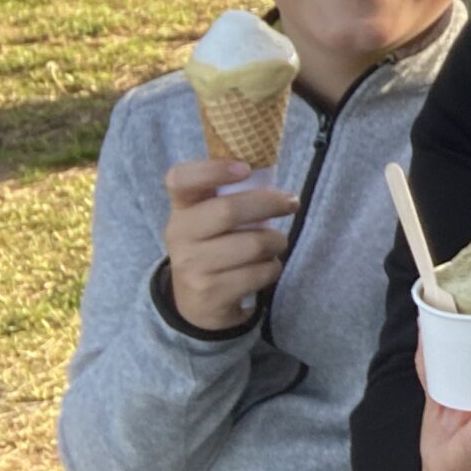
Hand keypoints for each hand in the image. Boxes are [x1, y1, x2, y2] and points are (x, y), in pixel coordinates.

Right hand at [162, 157, 298, 332]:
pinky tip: (263, 268)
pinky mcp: (211, 293)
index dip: (212, 169)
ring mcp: (192, 266)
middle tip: (291, 203)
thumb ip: (230, 195)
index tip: (245, 168)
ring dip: (276, 241)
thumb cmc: (215, 246)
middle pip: (229, 210)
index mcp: (181, 208)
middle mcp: (179, 235)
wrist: (195, 302)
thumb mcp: (210, 219)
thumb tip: (268, 171)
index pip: (181, 179)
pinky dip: (272, 268)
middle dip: (271, 203)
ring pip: (253, 244)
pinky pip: (260, 272)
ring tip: (274, 243)